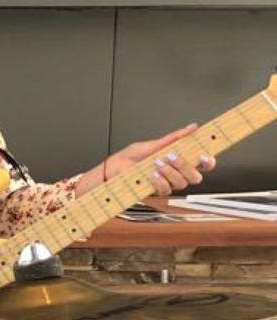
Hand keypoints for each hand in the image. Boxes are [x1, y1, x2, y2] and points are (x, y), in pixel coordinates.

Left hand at [76, 124, 214, 196]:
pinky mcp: (156, 192)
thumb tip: (192, 127)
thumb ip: (174, 138)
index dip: (208, 161)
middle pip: (196, 176)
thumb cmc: (129, 157)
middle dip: (186, 166)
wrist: (110, 170)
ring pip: (182, 184)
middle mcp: (176, 173)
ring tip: (157, 163)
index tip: (204, 155)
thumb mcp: (152, 144)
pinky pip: (166, 190)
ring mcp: (167, 184)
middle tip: (172, 156)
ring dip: (171, 172)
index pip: (202, 163)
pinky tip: (152, 174)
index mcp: (179, 160)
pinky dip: (160, 181)